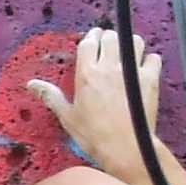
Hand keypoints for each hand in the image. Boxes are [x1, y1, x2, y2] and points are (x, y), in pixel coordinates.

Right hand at [26, 27, 162, 177]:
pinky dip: (150, 60)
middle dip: (110, 38)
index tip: (95, 39)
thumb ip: (51, 96)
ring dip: (130, 44)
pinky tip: (145, 69)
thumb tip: (32, 84)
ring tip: (127, 54)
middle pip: (111, 36)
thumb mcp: (67, 116)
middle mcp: (108, 67)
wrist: (124, 148)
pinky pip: (153, 58)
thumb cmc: (94, 135)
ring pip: (133, 41)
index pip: (89, 42)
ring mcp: (130, 72)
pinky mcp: (149, 80)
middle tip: (110, 47)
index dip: (92, 37)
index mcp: (86, 73)